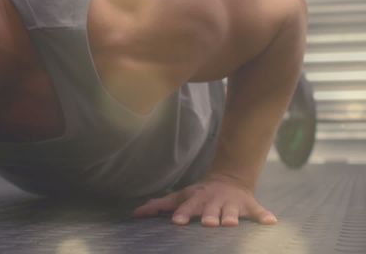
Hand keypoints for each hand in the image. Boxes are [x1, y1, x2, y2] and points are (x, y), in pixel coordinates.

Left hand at [132, 173, 276, 226]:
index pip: (188, 207)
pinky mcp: (250, 206)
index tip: (177, 222)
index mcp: (197, 200)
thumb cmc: (199, 195)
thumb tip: (135, 214)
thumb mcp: (179, 197)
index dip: (183, 214)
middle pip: (211, 210)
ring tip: (231, 224)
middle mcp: (214, 201)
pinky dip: (265, 216)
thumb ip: (159, 205)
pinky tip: (270, 222)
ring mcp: (232, 204)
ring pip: (232, 212)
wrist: (228, 181)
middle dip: (209, 216)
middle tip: (208, 223)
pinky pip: (259, 212)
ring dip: (231, 217)